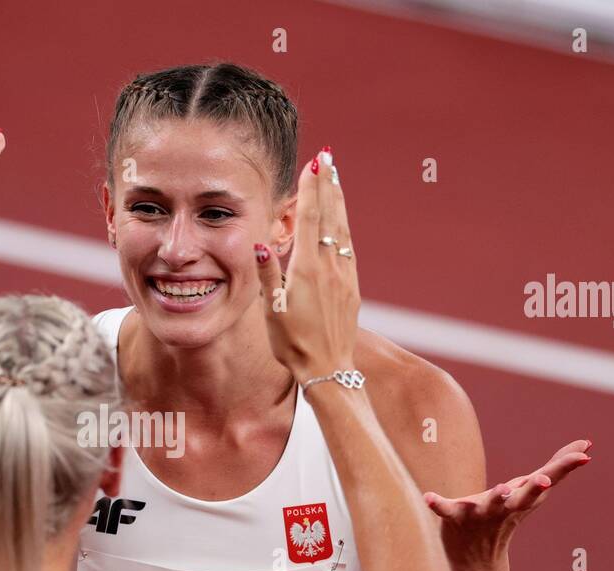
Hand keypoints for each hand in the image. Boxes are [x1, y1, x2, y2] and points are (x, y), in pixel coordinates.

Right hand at [255, 148, 359, 379]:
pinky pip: (349, 249)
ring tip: (336, 180)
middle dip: (329, 185)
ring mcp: (344, 277)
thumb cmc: (292, 343)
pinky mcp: (352, 288)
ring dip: (339, 202)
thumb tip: (262, 244)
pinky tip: (342, 223)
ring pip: (344, 230)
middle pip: (331, 217)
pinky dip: (345, 227)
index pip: (312, 218)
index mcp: (308, 269)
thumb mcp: (271, 311)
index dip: (313, 188)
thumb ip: (267, 275)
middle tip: (329, 158)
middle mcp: (330, 268)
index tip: (315, 163)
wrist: (327, 368)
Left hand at [423, 440, 591, 570]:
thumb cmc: (506, 515)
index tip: (584, 456)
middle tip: (544, 481)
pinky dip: (438, 504)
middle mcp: (505, 507)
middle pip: (523, 498)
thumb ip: (556, 467)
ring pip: (488, 506)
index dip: (565, 467)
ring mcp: (480, 514)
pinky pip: (446, 510)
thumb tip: (587, 445)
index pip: (548, 480)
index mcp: (524, 498)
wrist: (476, 563)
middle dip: (534, 489)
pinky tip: (428, 497)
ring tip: (501, 488)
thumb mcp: (531, 491)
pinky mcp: (455, 519)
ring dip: (494, 499)